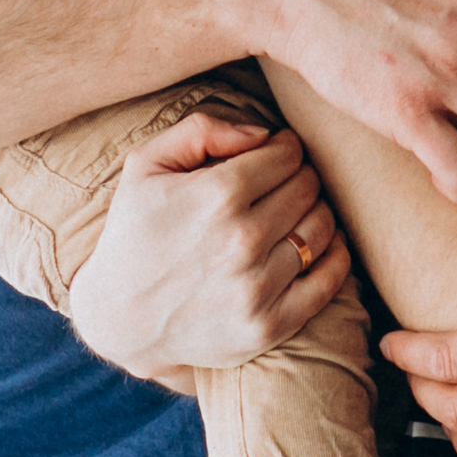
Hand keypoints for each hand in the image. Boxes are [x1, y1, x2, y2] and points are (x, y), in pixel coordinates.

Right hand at [68, 112, 348, 381]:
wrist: (120, 319)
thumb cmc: (134, 233)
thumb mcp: (144, 166)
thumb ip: (201, 131)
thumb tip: (264, 134)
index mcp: (216, 195)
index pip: (287, 154)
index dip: (283, 148)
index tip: (273, 155)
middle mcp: (242, 240)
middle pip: (307, 187)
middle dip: (299, 177)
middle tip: (282, 183)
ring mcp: (258, 287)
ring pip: (322, 228)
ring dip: (316, 212)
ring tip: (294, 212)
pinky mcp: (269, 325)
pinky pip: (329, 280)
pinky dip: (335, 255)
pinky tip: (321, 244)